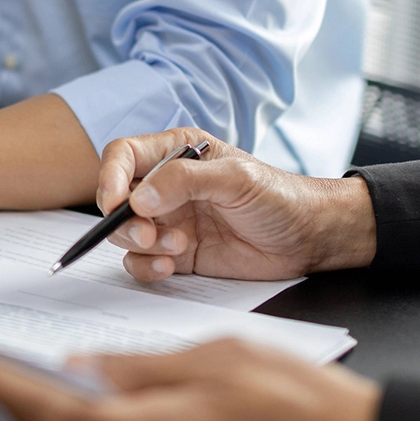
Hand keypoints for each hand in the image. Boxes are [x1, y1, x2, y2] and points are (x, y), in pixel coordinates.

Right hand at [97, 128, 376, 281]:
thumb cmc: (280, 197)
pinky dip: (146, 268)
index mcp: (175, 153)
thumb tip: (139, 197)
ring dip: (141, 245)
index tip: (114, 203)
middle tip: (149, 234)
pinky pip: (141, 262)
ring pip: (125, 234)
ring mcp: (168, 221)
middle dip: (125, 221)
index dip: (109, 177)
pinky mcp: (175, 254)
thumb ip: (184, 181)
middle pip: (117, 199)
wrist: (310, 239)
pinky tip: (170, 267)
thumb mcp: (235, 179)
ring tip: (176, 249)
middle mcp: (165, 186)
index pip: (122, 156)